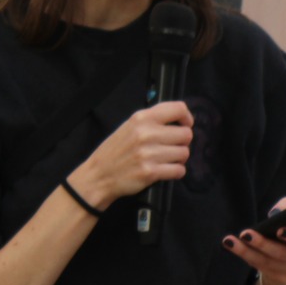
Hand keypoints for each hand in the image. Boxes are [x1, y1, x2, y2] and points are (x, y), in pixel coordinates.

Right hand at [70, 102, 192, 205]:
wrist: (98, 175)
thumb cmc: (115, 152)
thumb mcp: (129, 126)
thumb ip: (152, 121)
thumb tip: (180, 121)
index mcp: (141, 118)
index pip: (178, 109)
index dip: (187, 118)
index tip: (185, 125)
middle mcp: (146, 133)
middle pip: (186, 134)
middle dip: (182, 142)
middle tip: (171, 147)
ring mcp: (149, 153)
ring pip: (184, 153)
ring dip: (179, 158)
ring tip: (165, 160)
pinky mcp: (151, 172)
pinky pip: (179, 170)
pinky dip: (176, 172)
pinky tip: (165, 170)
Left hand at [223, 195, 285, 282]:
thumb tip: (275, 213)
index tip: (279, 230)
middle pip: (282, 253)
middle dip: (263, 244)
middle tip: (246, 233)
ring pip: (267, 262)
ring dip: (246, 251)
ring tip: (230, 241)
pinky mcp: (280, 277)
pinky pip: (260, 267)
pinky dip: (245, 256)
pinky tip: (232, 246)